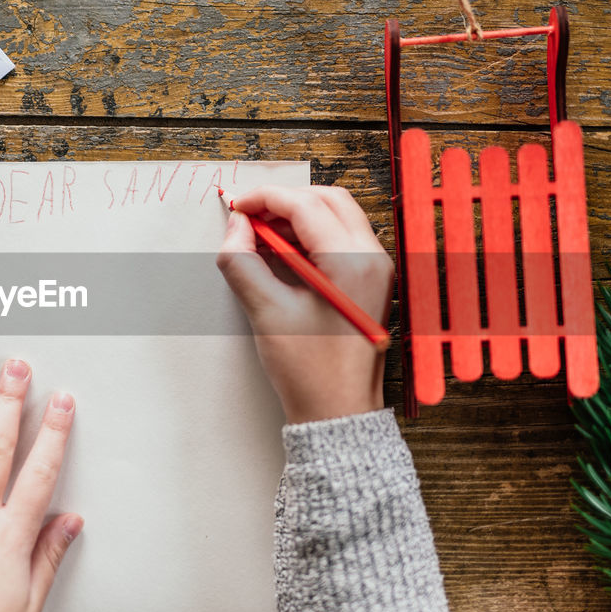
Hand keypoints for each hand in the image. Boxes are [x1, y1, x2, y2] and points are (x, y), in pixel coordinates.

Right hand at [217, 185, 393, 422]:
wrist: (339, 411)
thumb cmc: (311, 371)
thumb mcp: (267, 312)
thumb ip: (243, 262)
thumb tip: (235, 228)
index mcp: (352, 262)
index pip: (305, 206)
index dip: (265, 199)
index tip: (237, 208)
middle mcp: (372, 259)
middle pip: (327, 200)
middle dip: (284, 202)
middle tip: (249, 219)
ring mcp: (375, 270)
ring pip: (335, 216)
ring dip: (296, 218)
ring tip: (261, 238)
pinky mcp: (368, 282)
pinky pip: (340, 240)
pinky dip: (309, 237)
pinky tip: (281, 255)